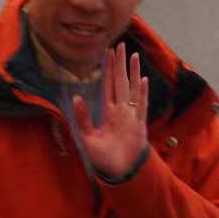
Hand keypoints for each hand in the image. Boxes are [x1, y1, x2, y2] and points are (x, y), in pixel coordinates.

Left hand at [70, 44, 149, 180]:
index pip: (108, 85)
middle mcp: (121, 110)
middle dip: (120, 64)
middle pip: (120, 81)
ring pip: (131, 88)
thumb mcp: (87, 137)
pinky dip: (141, 93)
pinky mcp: (139, 124)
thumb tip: (76, 98)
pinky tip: (142, 79)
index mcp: (109, 112)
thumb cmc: (104, 157)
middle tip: (120, 45)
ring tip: (133, 55)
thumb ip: (82, 118)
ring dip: (132, 72)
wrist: (119, 171)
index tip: (107, 54)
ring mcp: (131, 115)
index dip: (108, 70)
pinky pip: (140, 105)